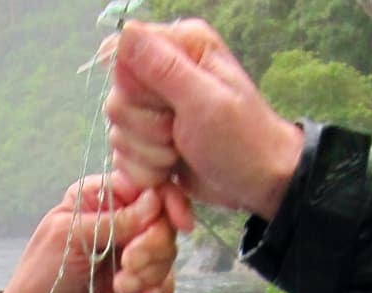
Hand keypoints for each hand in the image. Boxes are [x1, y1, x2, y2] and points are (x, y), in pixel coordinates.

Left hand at [0, 174, 179, 292]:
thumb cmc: (42, 275)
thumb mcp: (71, 238)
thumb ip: (114, 220)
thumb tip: (154, 201)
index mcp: (99, 197)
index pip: (147, 185)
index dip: (167, 201)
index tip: (177, 221)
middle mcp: (120, 219)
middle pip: (163, 218)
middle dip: (153, 243)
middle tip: (128, 262)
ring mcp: (130, 250)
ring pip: (168, 248)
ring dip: (150, 269)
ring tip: (121, 285)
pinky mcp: (137, 279)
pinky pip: (166, 277)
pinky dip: (159, 287)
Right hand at [104, 19, 303, 220]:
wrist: (254, 181)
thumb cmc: (240, 138)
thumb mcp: (203, 100)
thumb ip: (161, 67)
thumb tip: (125, 31)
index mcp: (181, 48)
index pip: (122, 59)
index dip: (133, 89)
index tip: (164, 105)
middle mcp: (163, 75)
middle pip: (117, 102)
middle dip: (144, 129)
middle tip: (177, 133)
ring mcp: (153, 111)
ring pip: (118, 134)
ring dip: (147, 154)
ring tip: (179, 152)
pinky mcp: (148, 142)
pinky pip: (123, 159)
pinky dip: (146, 171)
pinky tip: (171, 169)